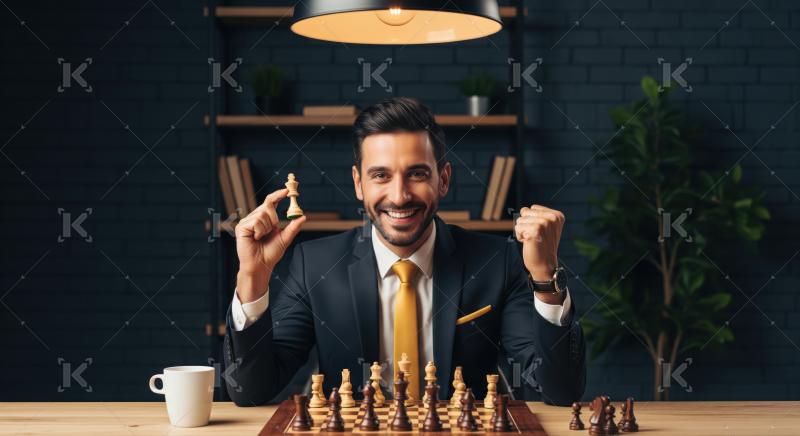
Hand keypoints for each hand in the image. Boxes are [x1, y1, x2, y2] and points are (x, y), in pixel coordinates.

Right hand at [235, 188, 305, 302]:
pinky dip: (260, 230)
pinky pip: (256, 221)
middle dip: (274, 219)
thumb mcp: (285, 238)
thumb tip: (303, 217)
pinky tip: (256, 238)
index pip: (271, 201)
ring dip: (267, 227)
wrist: (261, 266)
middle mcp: (254, 217)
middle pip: (268, 205)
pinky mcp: (241, 227)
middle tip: (272, 230)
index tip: (287, 190)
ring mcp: (247, 222)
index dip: (278, 195)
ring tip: (261, 237)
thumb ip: (293, 227)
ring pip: (262, 214)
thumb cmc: (270, 254)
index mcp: (264, 219)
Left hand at [514, 205, 564, 281]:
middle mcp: (552, 218)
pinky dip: (519, 236)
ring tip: (533, 240)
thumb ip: (538, 215)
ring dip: (523, 231)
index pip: (533, 208)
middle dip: (526, 225)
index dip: (532, 220)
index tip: (540, 232)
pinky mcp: (535, 230)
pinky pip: (517, 228)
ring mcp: (544, 223)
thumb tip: (523, 209)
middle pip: (525, 212)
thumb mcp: (546, 227)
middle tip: (536, 237)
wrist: (545, 265)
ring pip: (520, 220)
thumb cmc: (542, 246)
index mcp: (557, 215)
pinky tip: (529, 243)